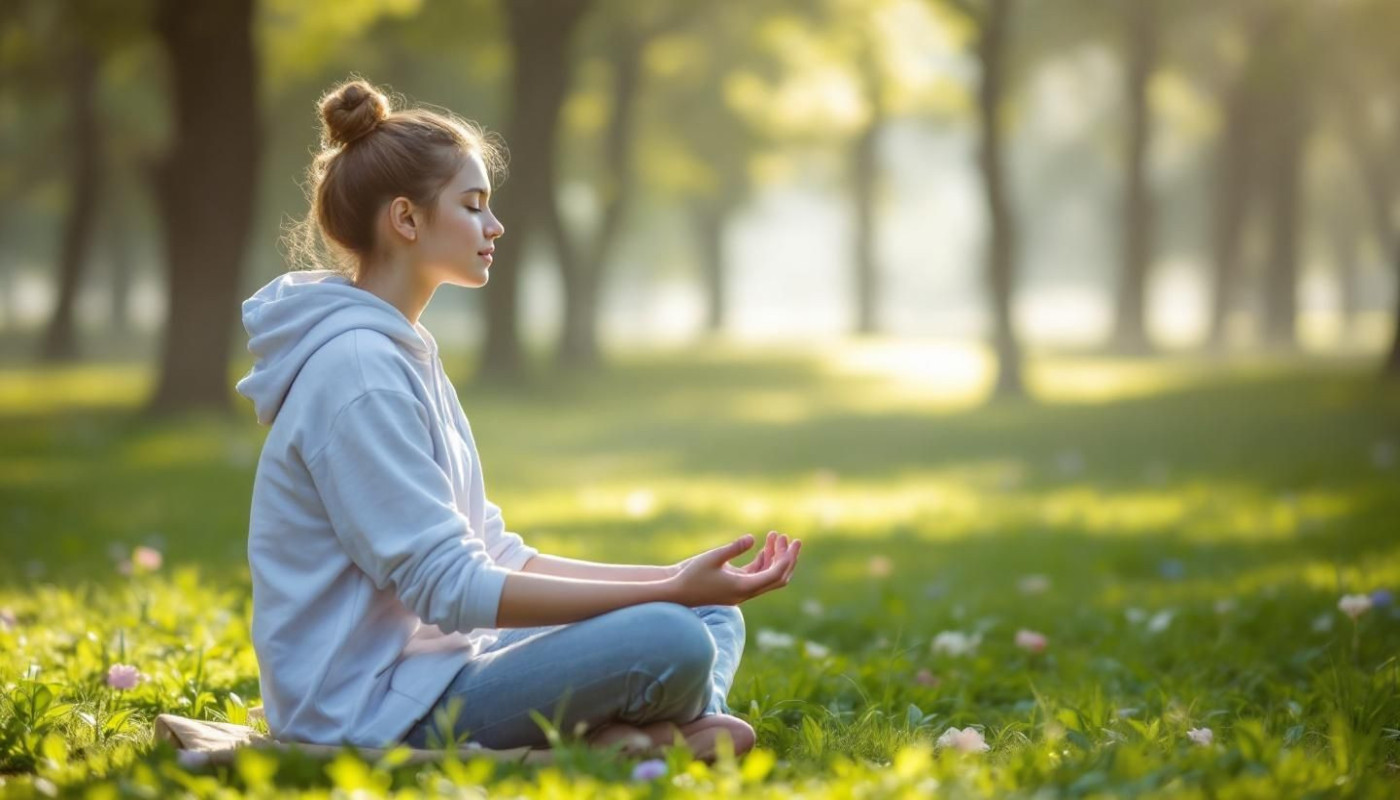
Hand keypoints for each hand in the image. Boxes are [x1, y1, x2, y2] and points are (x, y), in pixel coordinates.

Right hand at [665, 532, 800, 606]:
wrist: (677, 592)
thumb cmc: (691, 575)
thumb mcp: (712, 557)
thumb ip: (733, 548)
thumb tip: (752, 539)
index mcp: (743, 587)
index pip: (775, 575)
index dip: (786, 559)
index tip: (791, 542)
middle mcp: (746, 592)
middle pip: (777, 578)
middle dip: (787, 558)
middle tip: (793, 539)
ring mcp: (742, 591)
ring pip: (768, 576)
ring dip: (775, 557)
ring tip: (776, 535)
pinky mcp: (736, 587)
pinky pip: (757, 575)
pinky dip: (763, 562)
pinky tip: (764, 547)